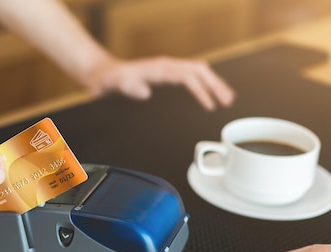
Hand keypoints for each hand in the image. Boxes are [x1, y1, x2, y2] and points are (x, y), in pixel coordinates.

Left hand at [84, 56, 234, 110]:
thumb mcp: (114, 86)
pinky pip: (190, 75)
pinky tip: (209, 94)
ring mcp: (167, 69)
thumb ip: (128, 88)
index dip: (201, 90)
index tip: (210, 105)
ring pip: (198, 71)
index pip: (187, 76)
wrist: (102, 74)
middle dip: (215, 85)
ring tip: (226, 98)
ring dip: (213, 83)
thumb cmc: (108, 81)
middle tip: (227, 101)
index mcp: (158, 69)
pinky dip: (204, 83)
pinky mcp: (166, 74)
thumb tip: (145, 92)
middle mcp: (165, 66)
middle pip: (199, 70)